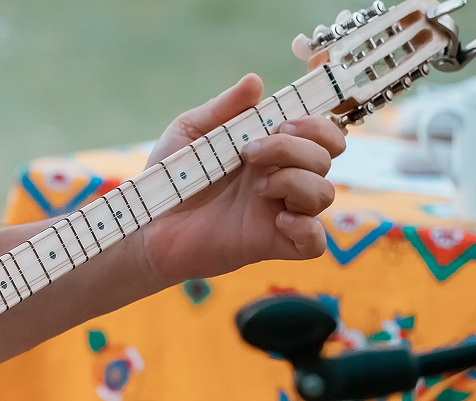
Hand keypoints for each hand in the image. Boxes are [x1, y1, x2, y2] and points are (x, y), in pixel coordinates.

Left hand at [140, 73, 344, 283]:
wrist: (150, 222)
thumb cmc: (172, 176)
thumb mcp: (190, 131)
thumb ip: (223, 108)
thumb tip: (254, 81)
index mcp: (271, 149)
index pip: (320, 133)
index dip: (318, 123)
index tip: (285, 121)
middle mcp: (282, 178)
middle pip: (325, 157)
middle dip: (295, 148)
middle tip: (252, 152)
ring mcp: (280, 211)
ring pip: (324, 193)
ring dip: (296, 182)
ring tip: (256, 187)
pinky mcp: (272, 244)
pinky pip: (315, 242)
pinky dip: (307, 229)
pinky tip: (279, 220)